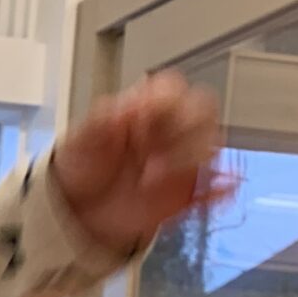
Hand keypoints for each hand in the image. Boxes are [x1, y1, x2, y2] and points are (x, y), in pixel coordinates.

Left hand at [51, 70, 228, 251]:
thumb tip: (119, 109)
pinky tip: (219, 191)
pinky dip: (219, 190)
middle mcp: (168, 129)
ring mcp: (181, 158)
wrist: (79, 207)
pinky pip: (213, 187)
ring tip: (152, 180)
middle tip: (150, 156)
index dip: (163, 102)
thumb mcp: (78, 139)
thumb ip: (98, 121)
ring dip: (190, 161)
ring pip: (211, 146)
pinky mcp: (187, 190)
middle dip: (183, 132)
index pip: (172, 89)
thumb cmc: (81, 164)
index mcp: (144, 108)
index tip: (141, 121)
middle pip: (202, 113)